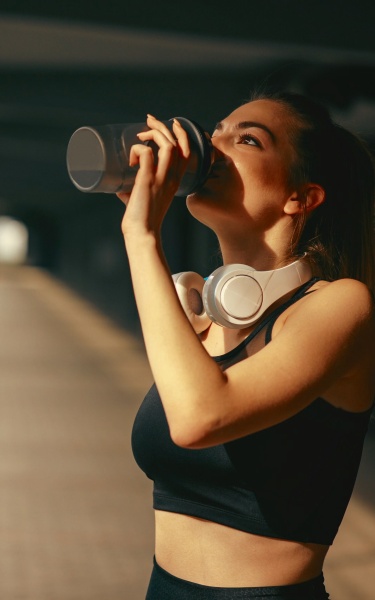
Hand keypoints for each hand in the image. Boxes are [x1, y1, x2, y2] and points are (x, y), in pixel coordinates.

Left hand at [117, 114, 189, 238]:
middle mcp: (172, 178)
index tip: (169, 124)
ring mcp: (161, 178)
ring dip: (154, 132)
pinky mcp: (147, 180)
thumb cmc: (140, 219)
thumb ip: (132, 189)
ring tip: (141, 131)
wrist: (142, 233)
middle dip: (164, 126)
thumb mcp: (142, 199)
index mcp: (175, 181)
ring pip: (167, 144)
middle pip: (178, 143)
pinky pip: (146, 152)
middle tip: (149, 119)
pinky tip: (131, 159)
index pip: (187, 152)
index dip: (181, 135)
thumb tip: (117, 184)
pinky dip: (138, 149)